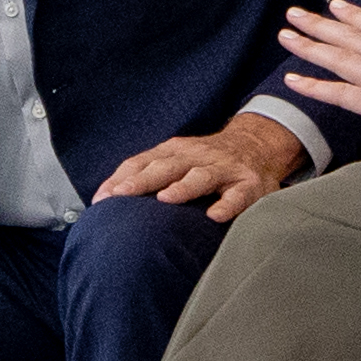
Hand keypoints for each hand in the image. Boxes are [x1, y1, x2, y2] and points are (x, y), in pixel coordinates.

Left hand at [97, 110, 309, 227]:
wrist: (259, 144)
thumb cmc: (207, 159)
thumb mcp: (176, 159)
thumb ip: (145, 174)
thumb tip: (104, 199)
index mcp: (175, 152)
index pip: (142, 162)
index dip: (121, 179)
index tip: (101, 199)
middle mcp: (197, 157)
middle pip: (166, 167)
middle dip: (142, 180)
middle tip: (121, 195)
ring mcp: (224, 169)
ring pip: (201, 176)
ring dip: (183, 187)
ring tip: (165, 198)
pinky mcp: (249, 184)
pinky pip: (238, 196)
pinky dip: (227, 205)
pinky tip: (215, 216)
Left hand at [271, 0, 360, 152]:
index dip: (357, 15)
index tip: (335, 3)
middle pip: (355, 37)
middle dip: (322, 23)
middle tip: (295, 13)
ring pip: (343, 58)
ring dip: (311, 46)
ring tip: (285, 36)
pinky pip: (341, 93)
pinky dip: (314, 86)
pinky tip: (292, 81)